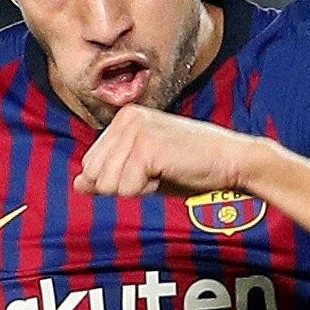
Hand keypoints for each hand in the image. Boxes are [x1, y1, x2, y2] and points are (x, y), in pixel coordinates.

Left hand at [77, 105, 255, 200]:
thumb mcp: (144, 171)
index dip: (120, 178)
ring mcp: (135, 130)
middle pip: (95, 173)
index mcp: (124, 118)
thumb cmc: (193, 167)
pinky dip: (146, 191)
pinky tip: (169, 173)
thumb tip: (77, 184)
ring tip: (165, 171)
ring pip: (107, 184)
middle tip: (159, 172)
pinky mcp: (146, 147)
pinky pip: (126, 189)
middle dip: (124, 184)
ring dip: (136, 189)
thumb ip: (109, 174)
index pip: (92, 163)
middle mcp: (126, 118)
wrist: (232, 162)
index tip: (152, 168)